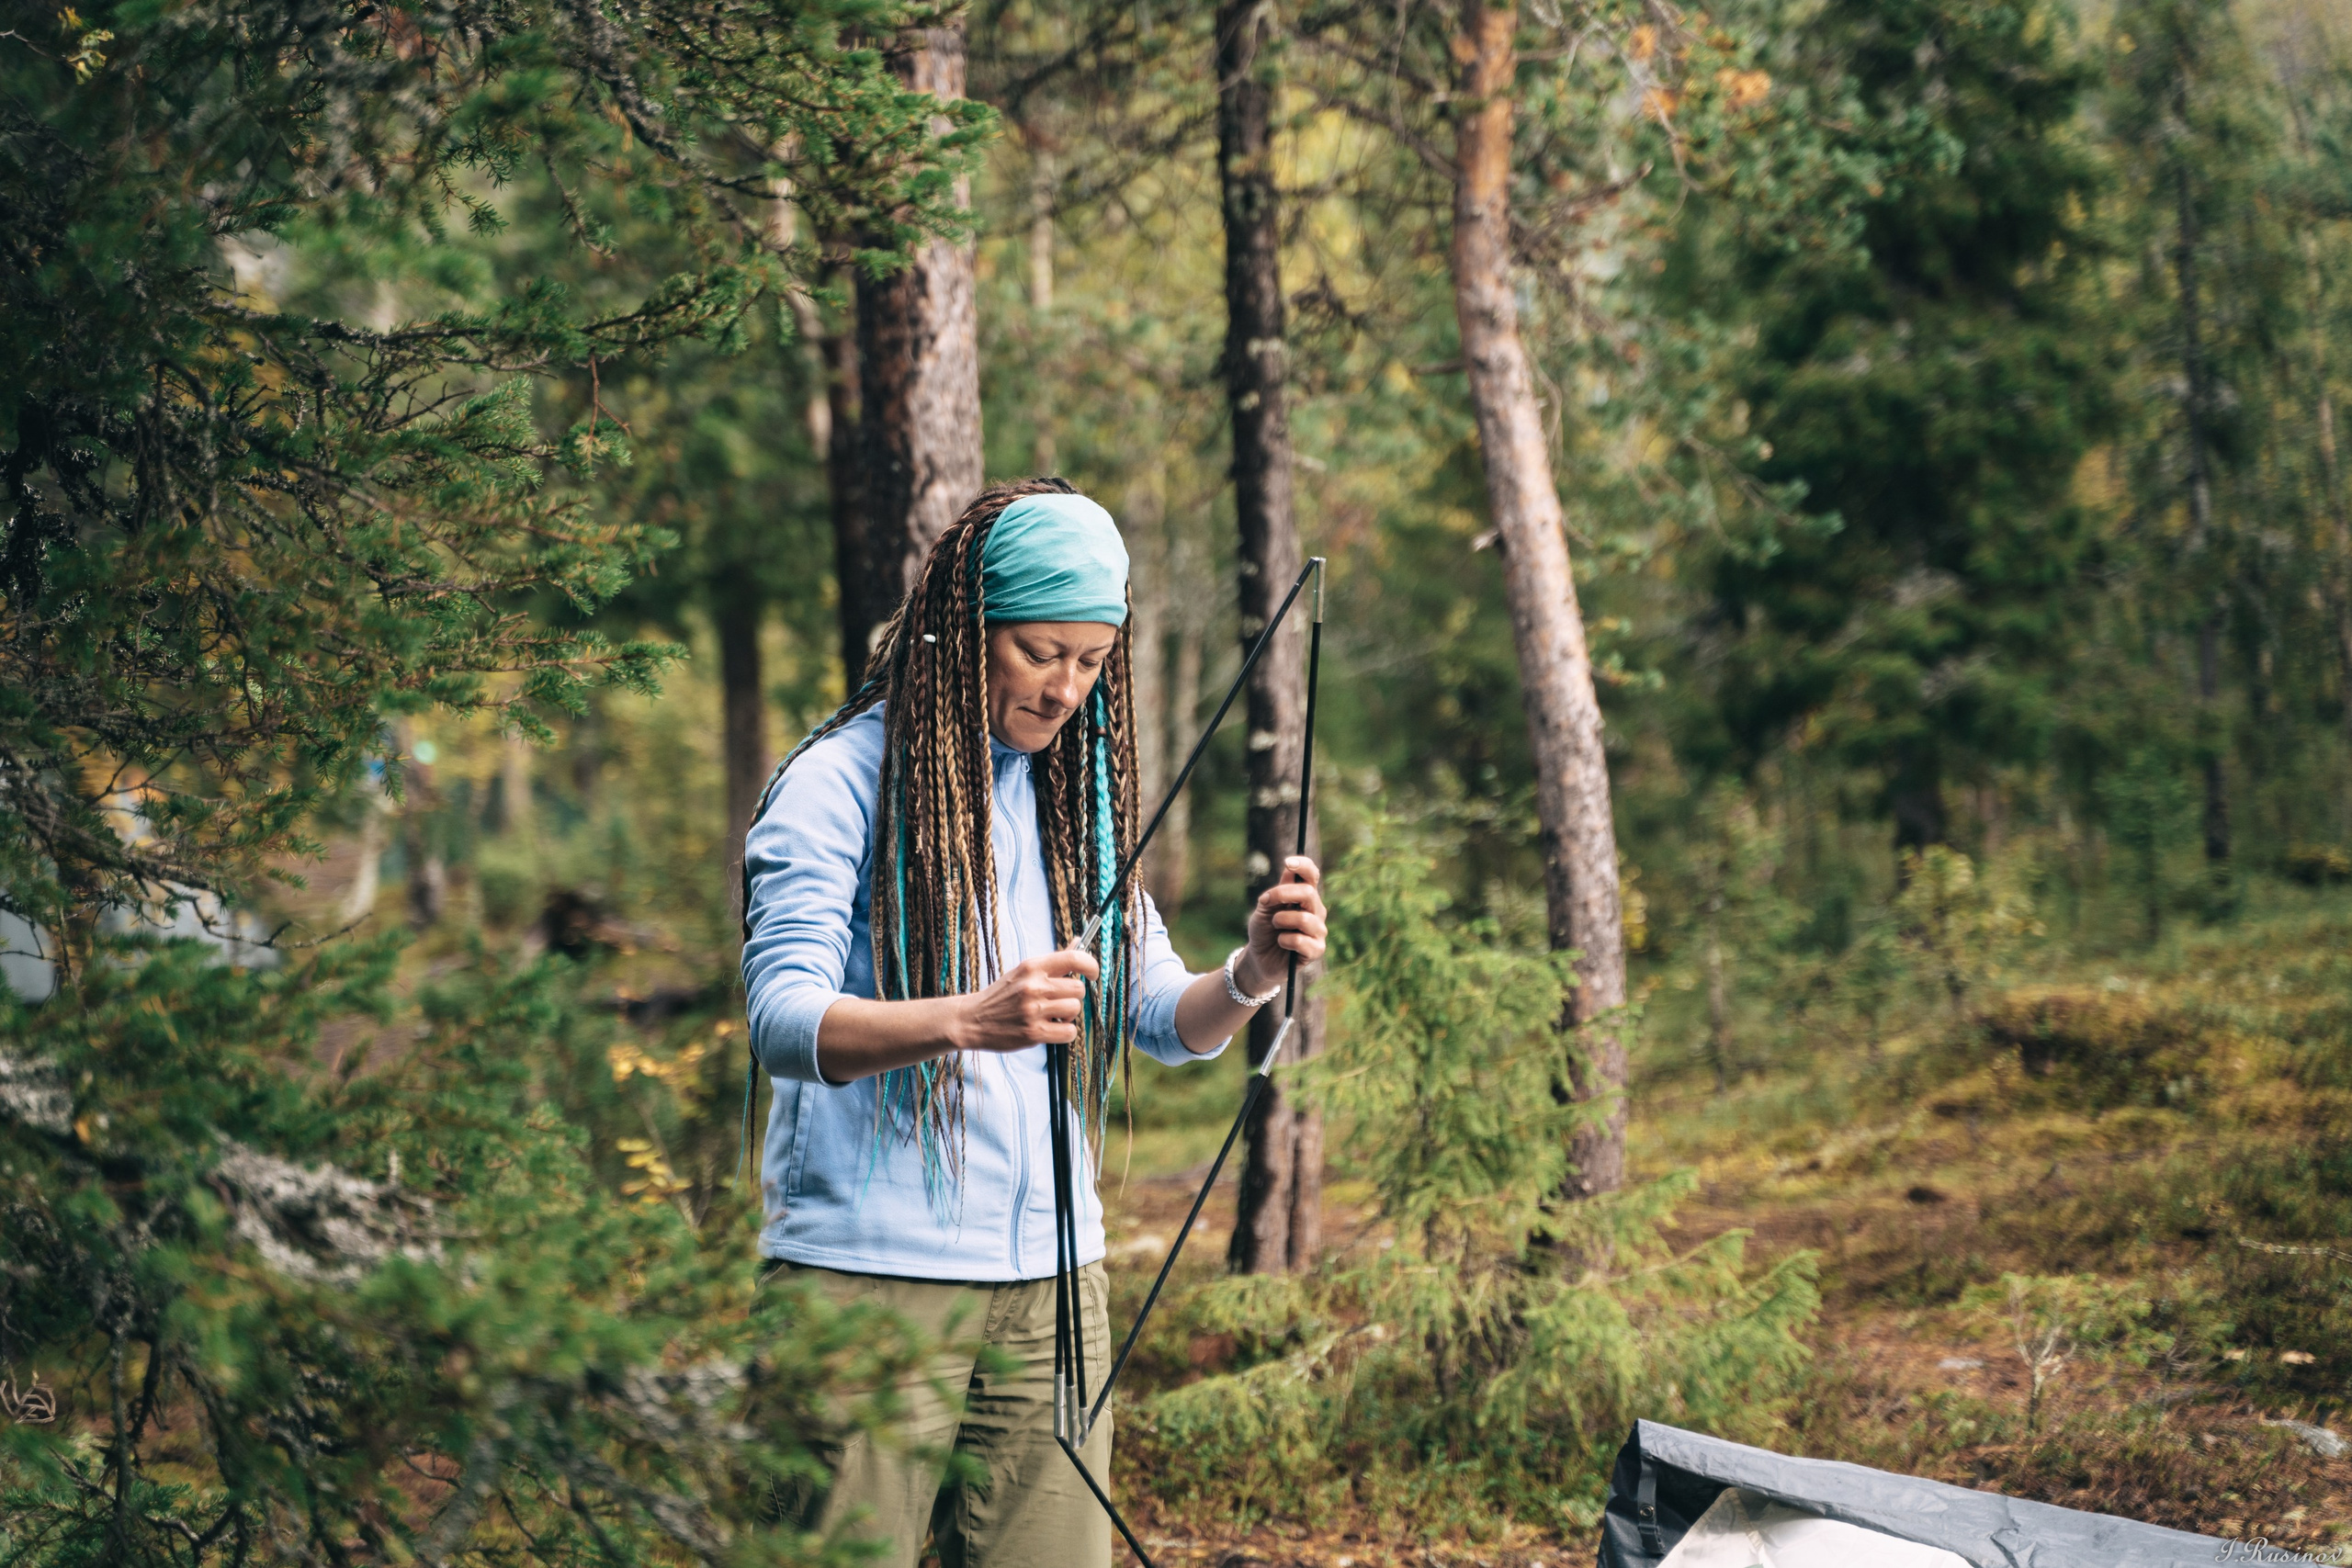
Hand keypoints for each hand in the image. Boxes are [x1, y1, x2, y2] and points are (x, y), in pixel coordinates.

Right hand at [953, 949, 1102, 1051]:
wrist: (972, 1019)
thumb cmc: (1002, 995)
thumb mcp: (1024, 972)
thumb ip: (1053, 962)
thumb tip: (1078, 942)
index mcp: (1032, 967)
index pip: (1074, 958)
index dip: (1091, 965)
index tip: (1093, 974)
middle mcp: (1034, 986)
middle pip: (1078, 988)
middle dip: (1073, 996)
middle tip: (1058, 1001)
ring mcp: (1033, 1010)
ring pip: (1075, 1009)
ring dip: (1068, 1015)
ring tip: (1051, 1016)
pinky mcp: (1034, 1033)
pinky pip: (1069, 1032)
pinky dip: (1064, 1033)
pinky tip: (1051, 1029)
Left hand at [1238, 855, 1327, 995]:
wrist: (1259, 959)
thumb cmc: (1264, 930)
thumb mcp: (1264, 908)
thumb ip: (1276, 892)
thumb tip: (1289, 872)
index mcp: (1305, 896)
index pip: (1312, 875)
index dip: (1303, 866)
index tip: (1287, 862)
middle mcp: (1316, 910)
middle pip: (1308, 893)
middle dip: (1283, 894)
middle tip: (1265, 901)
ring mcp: (1318, 930)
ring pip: (1304, 918)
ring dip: (1281, 920)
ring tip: (1275, 926)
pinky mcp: (1316, 950)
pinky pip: (1301, 940)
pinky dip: (1285, 940)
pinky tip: (1281, 943)